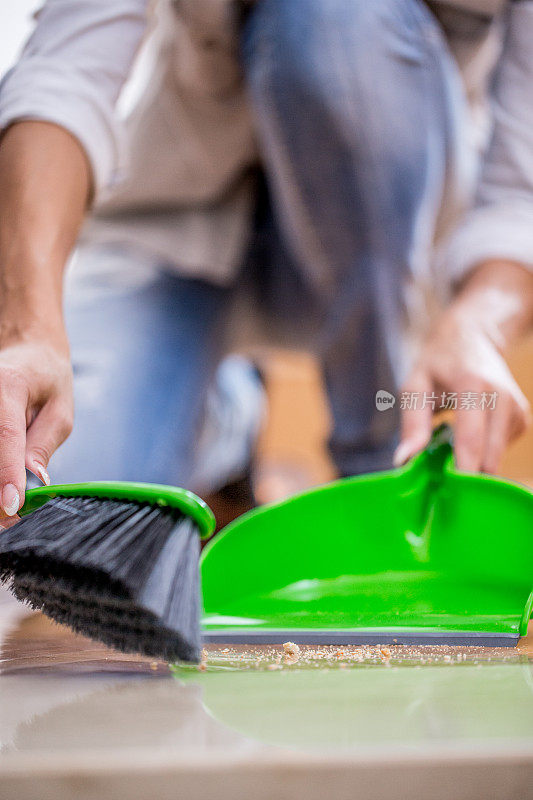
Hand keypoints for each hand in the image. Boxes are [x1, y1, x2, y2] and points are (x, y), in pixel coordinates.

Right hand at [0, 335, 72, 522]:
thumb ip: (45, 443)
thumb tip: (34, 480)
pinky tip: (2, 487)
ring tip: (6, 506)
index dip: (6, 475)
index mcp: (8, 385)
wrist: (24, 348)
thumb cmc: (46, 376)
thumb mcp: (59, 408)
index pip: (5, 436)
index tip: (12, 506)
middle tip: (11, 518)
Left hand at [394, 261, 532, 473]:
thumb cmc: (437, 363)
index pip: (471, 442)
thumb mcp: (415, 386)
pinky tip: (468, 435)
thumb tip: (404, 461)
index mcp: (473, 387)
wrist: (472, 337)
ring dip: (471, 465)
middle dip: (464, 478)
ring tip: (448, 449)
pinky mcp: (522, 419)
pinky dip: (482, 453)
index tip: (443, 499)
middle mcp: (502, 398)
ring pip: (494, 460)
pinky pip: (499, 451)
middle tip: (437, 484)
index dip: (460, 475)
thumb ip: (412, 424)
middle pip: (488, 459)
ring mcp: (517, 409)